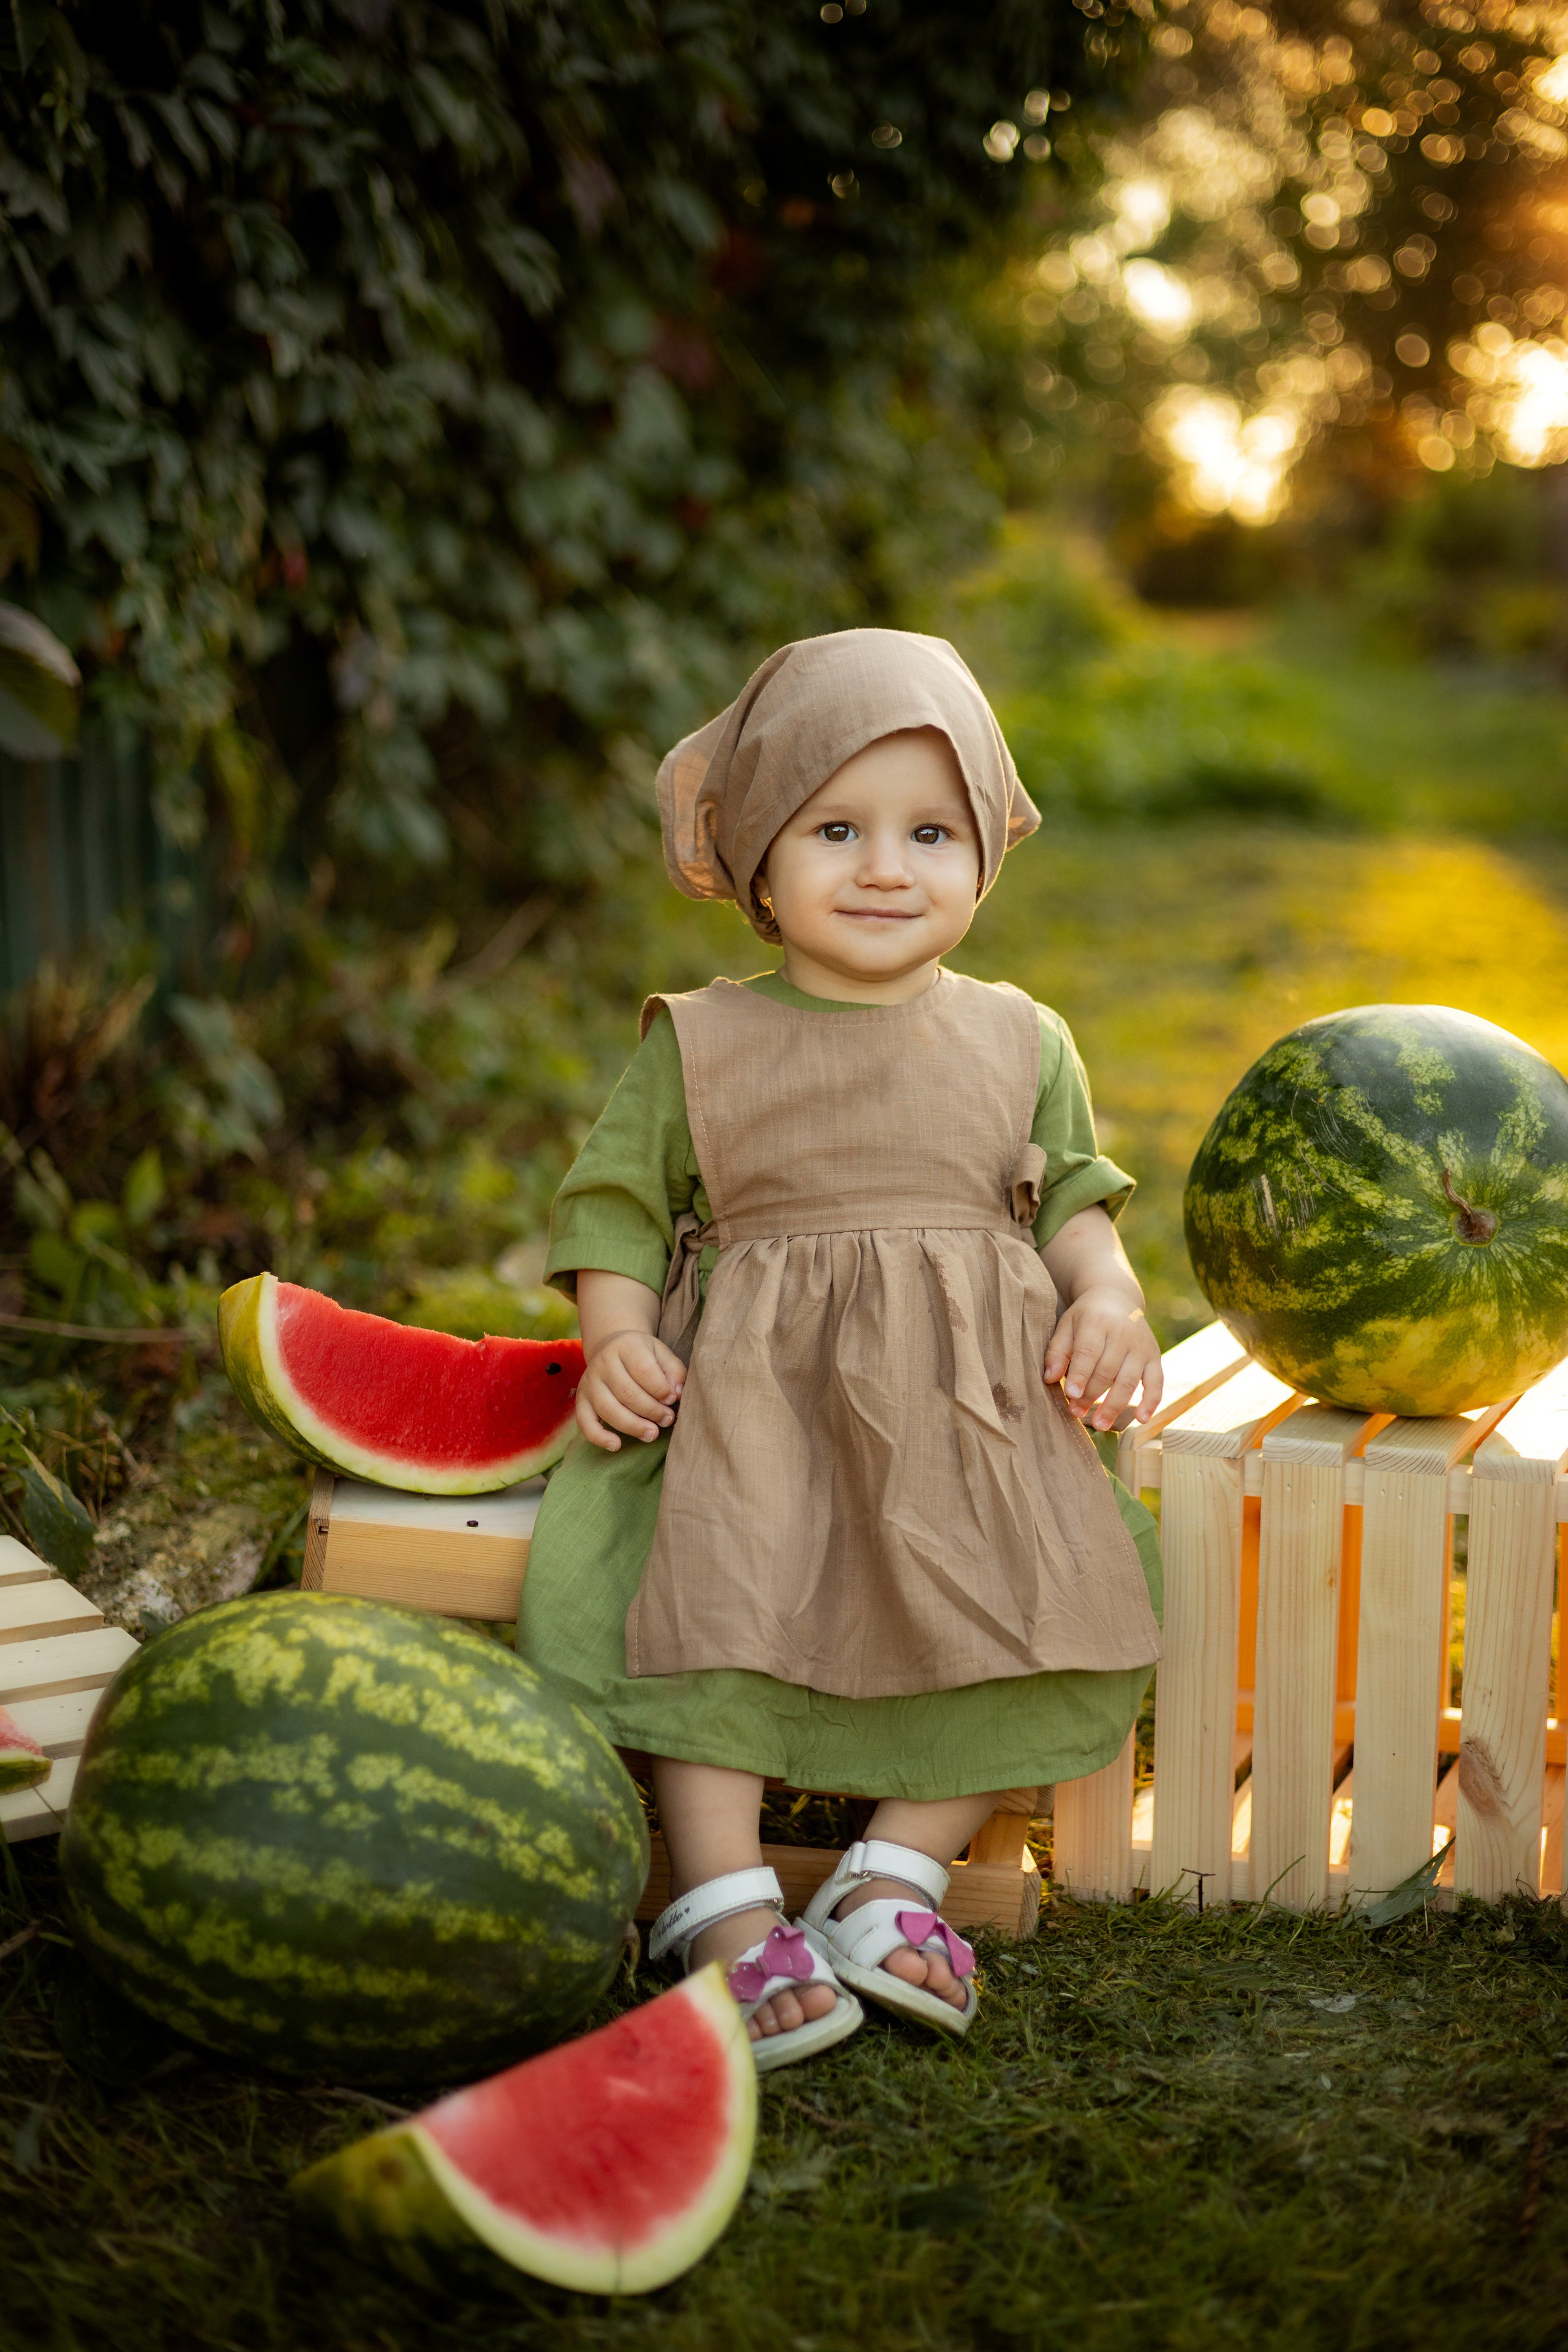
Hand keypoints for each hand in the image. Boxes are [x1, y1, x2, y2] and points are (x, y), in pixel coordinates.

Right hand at [576, 1329, 686, 1450]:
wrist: (611, 1348)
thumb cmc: (643, 1356)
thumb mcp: (661, 1354)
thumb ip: (674, 1372)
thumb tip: (677, 1394)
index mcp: (626, 1346)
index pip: (644, 1370)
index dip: (661, 1389)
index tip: (673, 1399)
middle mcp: (603, 1363)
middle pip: (628, 1393)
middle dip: (652, 1411)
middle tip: (667, 1420)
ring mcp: (589, 1382)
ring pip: (609, 1410)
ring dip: (633, 1426)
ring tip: (652, 1434)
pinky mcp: (582, 1400)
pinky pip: (585, 1422)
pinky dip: (599, 1437)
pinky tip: (616, 1445)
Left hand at [1043, 1287, 1162, 1431]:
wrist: (1117, 1297)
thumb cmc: (1086, 1317)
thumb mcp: (1067, 1325)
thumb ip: (1057, 1351)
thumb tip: (1048, 1379)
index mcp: (1097, 1322)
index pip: (1088, 1352)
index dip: (1080, 1375)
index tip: (1070, 1395)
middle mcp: (1123, 1333)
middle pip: (1107, 1370)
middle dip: (1091, 1395)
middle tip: (1075, 1413)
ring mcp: (1142, 1346)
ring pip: (1129, 1380)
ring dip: (1114, 1405)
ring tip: (1099, 1425)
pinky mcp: (1155, 1356)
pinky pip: (1156, 1382)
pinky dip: (1151, 1402)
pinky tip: (1141, 1419)